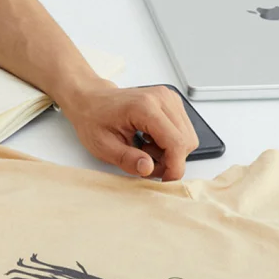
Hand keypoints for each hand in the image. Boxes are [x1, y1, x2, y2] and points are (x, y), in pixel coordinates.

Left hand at [59, 81, 198, 180]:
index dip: (174, 167)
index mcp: (145, 107)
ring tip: (145, 151)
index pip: (176, 142)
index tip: (164, 180)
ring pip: (188, 137)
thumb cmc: (94, 119)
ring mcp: (169, 98)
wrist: (91, 101)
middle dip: (171, 161)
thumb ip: (127, 159)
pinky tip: (150, 142)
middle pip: (186, 141)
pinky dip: (170, 143)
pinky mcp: (171, 102)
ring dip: (171, 152)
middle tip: (147, 164)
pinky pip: (182, 130)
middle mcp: (161, 98)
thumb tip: (148, 169)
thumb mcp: (103, 146)